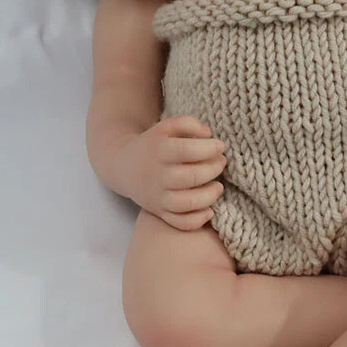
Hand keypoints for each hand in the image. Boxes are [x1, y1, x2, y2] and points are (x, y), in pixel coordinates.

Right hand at [118, 115, 226, 230]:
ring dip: (209, 196)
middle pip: (191, 177)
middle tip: (221, 163)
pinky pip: (181, 223)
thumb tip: (208, 135)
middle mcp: (159, 176)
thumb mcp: (166, 127)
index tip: (220, 146)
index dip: (208, 148)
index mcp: (160, 151)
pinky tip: (208, 208)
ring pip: (187, 204)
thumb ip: (188, 124)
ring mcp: (159, 197)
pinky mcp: (161, 213)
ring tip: (218, 186)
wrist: (125, 168)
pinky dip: (198, 220)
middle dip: (213, 170)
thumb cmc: (154, 146)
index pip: (186, 150)